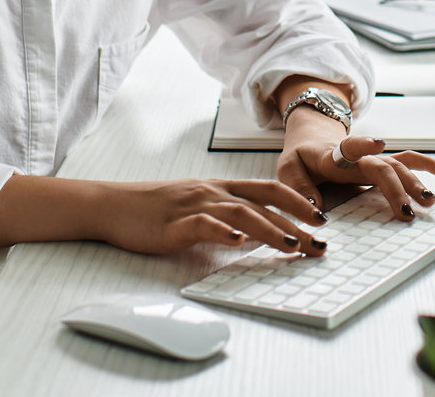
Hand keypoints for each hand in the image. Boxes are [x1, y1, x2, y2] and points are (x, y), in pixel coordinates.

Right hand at [90, 177, 329, 255]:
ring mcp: (194, 206)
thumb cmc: (154, 210)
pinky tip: (237, 242)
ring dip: (270, 230)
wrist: (112, 205)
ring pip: (241, 213)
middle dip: (296, 223)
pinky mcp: (174, 224)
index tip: (321, 218)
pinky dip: (222, 231)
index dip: (297, 202)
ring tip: (292, 245)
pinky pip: (202, 224)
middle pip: (263, 203)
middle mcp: (212, 192)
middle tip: (320, 242)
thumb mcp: (196, 206)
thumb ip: (225, 214)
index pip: (268, 190)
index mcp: (220, 188)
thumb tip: (256, 231)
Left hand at [277, 109, 434, 220]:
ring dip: (415, 181)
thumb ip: (300, 188)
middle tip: (406, 210)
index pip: (349, 146)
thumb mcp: (288, 169)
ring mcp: (373, 160)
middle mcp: (359, 156)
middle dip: (396, 186)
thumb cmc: (302, 157)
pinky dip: (426, 165)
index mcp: (333, 155)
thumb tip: (316, 211)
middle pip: (381, 165)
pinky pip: (407, 162)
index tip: (377, 144)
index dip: (362, 144)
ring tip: (429, 199)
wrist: (312, 137)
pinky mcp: (382, 165)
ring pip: (398, 165)